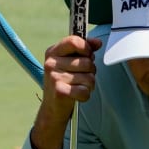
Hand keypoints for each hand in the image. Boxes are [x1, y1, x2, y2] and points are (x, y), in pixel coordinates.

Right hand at [30, 34, 101, 148]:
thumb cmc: (64, 82)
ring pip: (89, 77)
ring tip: (78, 86)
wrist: (52, 108)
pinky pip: (85, 90)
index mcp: (53, 52)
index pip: (75, 41)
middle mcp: (51, 63)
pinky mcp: (60, 91)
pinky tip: (77, 95)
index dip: (86, 48)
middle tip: (80, 77)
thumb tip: (97, 42)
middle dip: (90, 71)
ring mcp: (54, 77)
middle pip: (87, 61)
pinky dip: (86, 95)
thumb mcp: (70, 62)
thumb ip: (84, 49)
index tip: (87, 55)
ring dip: (89, 84)